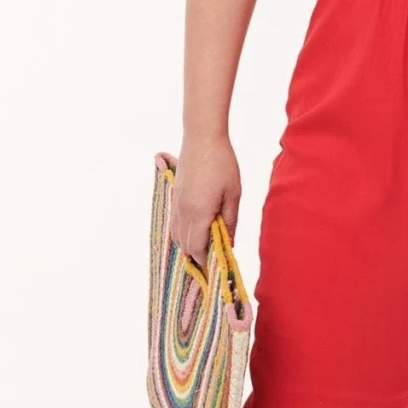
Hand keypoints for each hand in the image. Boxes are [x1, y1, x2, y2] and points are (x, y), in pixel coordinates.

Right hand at [170, 134, 240, 270]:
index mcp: (198, 213)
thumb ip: (229, 222)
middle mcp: (182, 211)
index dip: (206, 262)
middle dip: (198, 256)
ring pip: (176, 236)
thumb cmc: (222, 164)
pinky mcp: (174, 196)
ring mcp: (176, 203)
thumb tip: (228, 244)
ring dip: (189, 245)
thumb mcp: (233, 194)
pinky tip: (196, 230)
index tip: (217, 269)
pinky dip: (183, 233)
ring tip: (206, 246)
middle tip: (214, 259)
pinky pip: (174, 223)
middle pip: (185, 246)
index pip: (197, 248)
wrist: (202, 137)